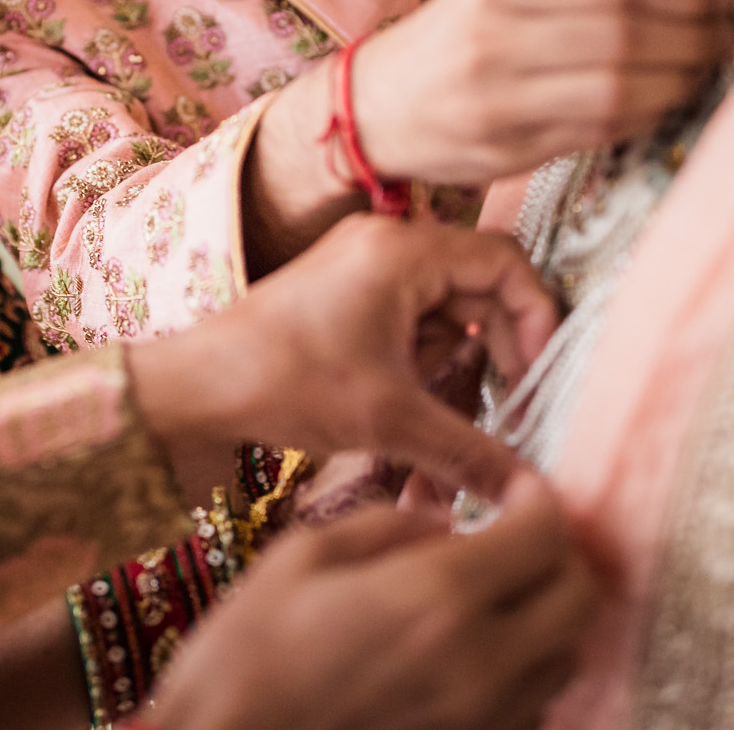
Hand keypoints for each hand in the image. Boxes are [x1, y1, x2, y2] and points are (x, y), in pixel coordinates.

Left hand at [129, 214, 555, 501]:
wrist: (198, 386)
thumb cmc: (287, 383)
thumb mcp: (391, 419)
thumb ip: (471, 452)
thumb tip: (528, 492)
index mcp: (404, 250)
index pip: (506, 263)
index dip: (535, 318)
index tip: (534, 377)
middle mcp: (385, 242)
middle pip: (479, 283)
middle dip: (496, 348)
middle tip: (502, 407)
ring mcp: (361, 264)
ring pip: (445, 306)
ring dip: (454, 359)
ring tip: (432, 411)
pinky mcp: (344, 291)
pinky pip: (410, 315)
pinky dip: (420, 357)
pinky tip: (404, 401)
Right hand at [148, 472, 596, 729]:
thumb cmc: (249, 650)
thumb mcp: (307, 553)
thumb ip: (392, 527)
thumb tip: (443, 522)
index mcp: (436, 596)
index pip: (543, 536)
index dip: (539, 499)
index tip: (518, 487)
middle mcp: (480, 662)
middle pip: (577, 598)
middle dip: (555, 555)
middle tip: (514, 534)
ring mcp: (483, 717)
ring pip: (564, 656)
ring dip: (545, 614)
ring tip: (495, 592)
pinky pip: (532, 703)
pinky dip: (522, 666)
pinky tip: (471, 648)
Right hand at [353, 0, 733, 185]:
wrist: (366, 111)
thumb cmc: (437, 52)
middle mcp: (495, 43)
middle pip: (625, 38)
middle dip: (694, 37)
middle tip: (729, 34)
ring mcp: (501, 102)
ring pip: (620, 89)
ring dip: (680, 81)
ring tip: (708, 67)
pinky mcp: (508, 150)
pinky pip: (598, 131)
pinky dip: (645, 116)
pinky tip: (666, 102)